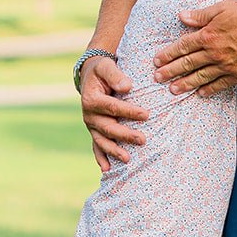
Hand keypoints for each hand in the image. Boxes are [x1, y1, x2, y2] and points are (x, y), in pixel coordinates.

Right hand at [80, 54, 148, 171]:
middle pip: (108, 128)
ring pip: (102, 141)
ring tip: (127, 159)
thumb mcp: (106, 67)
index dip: (129, 111)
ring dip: (114, 151)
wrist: (90, 76)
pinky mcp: (94, 131)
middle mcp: (89, 115)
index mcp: (91, 99)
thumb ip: (116, 75)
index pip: (112, 107)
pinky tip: (107, 169)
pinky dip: (101, 158)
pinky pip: (96, 146)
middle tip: (143, 140)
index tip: (147, 114)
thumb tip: (128, 87)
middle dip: (125, 135)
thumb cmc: (102, 70)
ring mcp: (91, 125)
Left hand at [153, 0, 236, 94]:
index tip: (157, 60)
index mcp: (209, 35)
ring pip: (201, 76)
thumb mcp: (223, 9)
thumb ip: (201, 15)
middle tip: (157, 78)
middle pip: (188, 63)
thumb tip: (182, 16)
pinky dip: (210, 89)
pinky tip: (200, 93)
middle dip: (170, 71)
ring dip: (185, 83)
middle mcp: (215, 52)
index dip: (168, 54)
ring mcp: (228, 65)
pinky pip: (221, 84)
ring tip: (173, 90)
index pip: (183, 46)